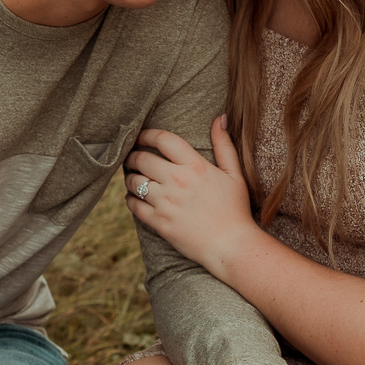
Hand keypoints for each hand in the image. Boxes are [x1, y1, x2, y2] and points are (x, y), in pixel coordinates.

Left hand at [124, 117, 254, 272]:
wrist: (231, 245)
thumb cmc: (235, 209)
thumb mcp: (234, 174)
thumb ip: (224, 144)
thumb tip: (219, 118)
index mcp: (195, 166)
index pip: (163, 139)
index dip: (147, 134)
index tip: (141, 136)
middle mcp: (177, 181)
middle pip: (142, 159)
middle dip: (133, 156)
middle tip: (132, 157)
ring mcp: (166, 203)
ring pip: (134, 182)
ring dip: (130, 177)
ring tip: (132, 177)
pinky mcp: (159, 222)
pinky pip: (133, 205)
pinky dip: (130, 199)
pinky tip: (134, 198)